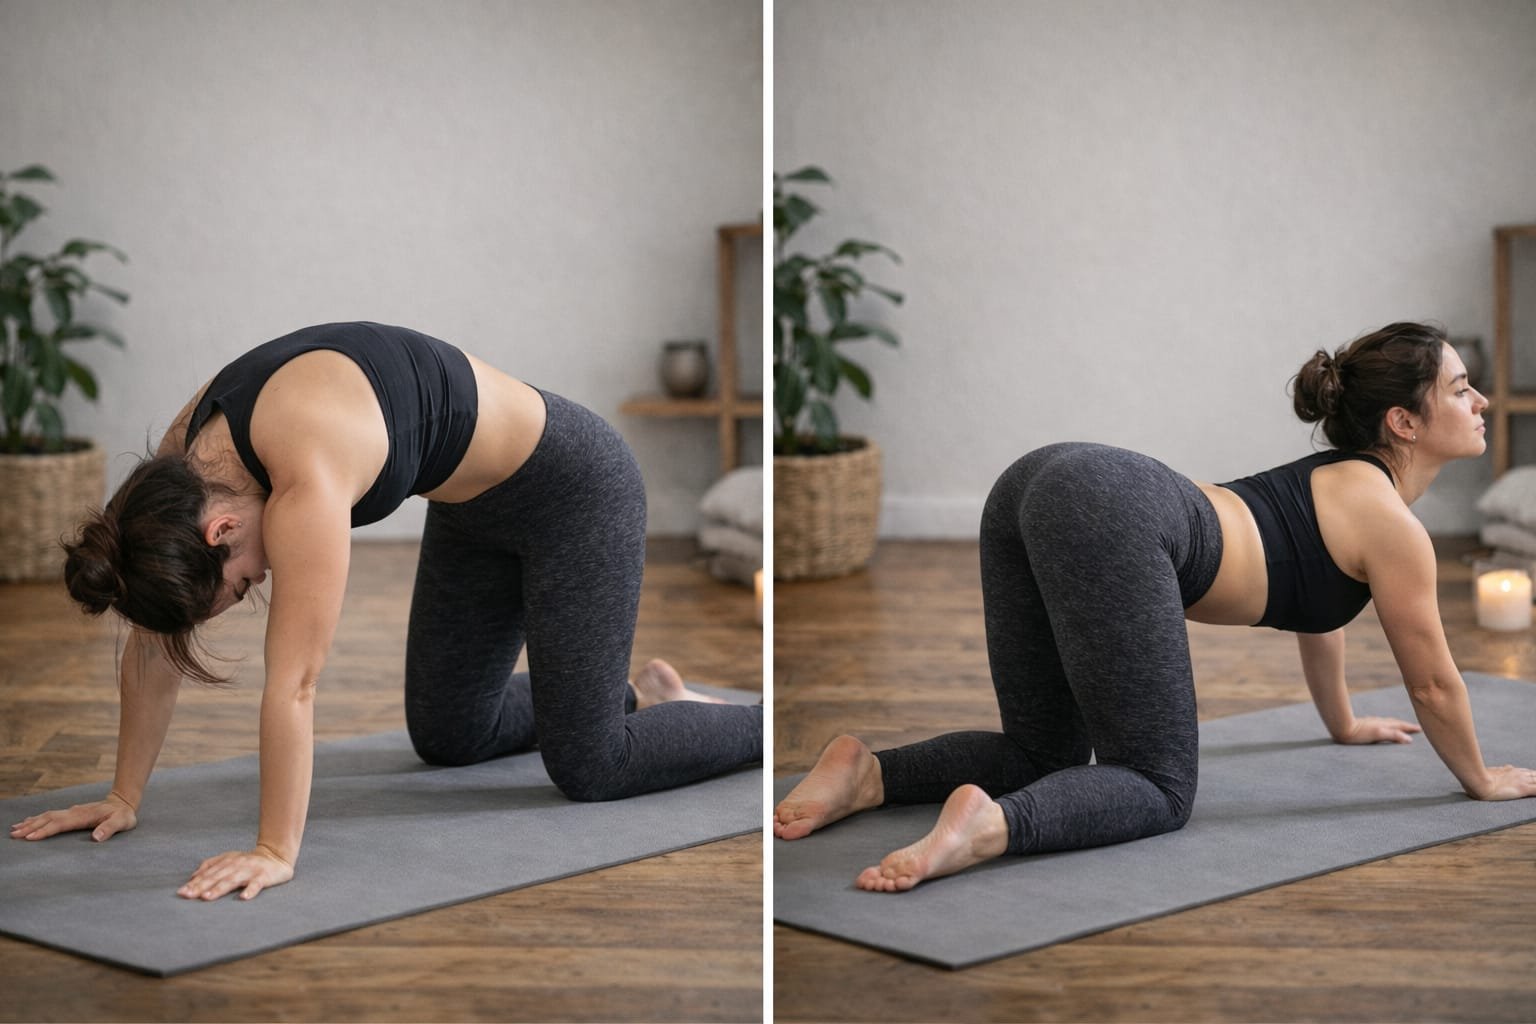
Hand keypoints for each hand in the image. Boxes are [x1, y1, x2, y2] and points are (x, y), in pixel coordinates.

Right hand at [9, 792, 137, 842]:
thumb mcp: (122, 822)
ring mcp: (71, 812)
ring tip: (14, 830)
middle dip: (31, 827)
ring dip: (31, 823)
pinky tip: (28, 822)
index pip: (60, 824)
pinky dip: (37, 819)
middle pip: (48, 819)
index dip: (45, 830)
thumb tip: (96, 837)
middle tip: (14, 835)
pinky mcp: (70, 813)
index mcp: (82, 816)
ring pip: (47, 816)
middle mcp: (73, 812)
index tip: (29, 837)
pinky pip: (50, 815)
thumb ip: (110, 828)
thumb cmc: (123, 815)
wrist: (123, 802)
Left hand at [178, 845, 293, 900]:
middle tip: (187, 895)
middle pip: (216, 877)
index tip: (181, 892)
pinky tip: (244, 897)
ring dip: (219, 889)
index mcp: (227, 862)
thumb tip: (192, 876)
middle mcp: (236, 865)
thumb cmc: (250, 861)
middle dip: (201, 887)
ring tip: (207, 897)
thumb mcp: (229, 859)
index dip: (194, 883)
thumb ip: (211, 865)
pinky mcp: (264, 876)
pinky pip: (257, 884)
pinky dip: (251, 890)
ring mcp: (250, 870)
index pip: (208, 873)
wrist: (277, 855)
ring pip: (232, 880)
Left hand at [1338, 716, 1421, 744]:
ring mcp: (1371, 723)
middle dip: (1405, 725)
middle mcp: (1379, 722)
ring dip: (1396, 725)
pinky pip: (1379, 724)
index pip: (1400, 726)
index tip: (1420, 729)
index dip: (1410, 728)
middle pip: (1395, 723)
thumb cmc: (1359, 733)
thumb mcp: (1378, 734)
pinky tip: (1381, 727)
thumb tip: (1409, 739)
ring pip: (1387, 723)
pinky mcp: (1364, 725)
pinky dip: (1385, 726)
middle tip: (1415, 728)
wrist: (1341, 728)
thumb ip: (1393, 735)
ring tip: (1400, 727)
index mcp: (1384, 724)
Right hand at [1468, 765, 1535, 801]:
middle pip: (1535, 775)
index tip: (1534, 777)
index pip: (1527, 772)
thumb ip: (1502, 769)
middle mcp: (1518, 774)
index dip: (1532, 775)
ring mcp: (1522, 781)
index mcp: (1511, 770)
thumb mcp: (1492, 771)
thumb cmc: (1480, 778)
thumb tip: (1508, 766)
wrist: (1479, 782)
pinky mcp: (1523, 789)